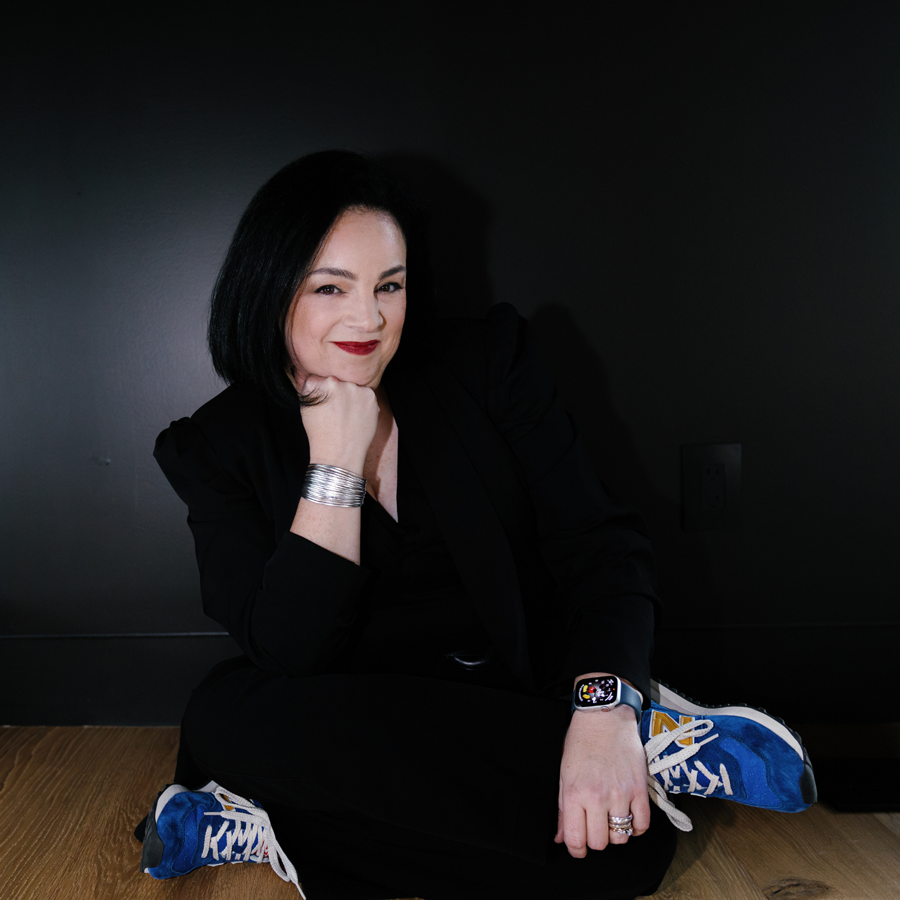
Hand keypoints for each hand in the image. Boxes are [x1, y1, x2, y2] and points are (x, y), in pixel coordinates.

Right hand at [298, 374, 379, 473]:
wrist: (339, 455)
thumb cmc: (321, 434)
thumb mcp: (307, 408)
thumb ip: (312, 389)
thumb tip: (317, 377)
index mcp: (315, 383)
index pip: (319, 376)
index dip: (322, 390)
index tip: (324, 402)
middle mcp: (334, 381)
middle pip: (337, 380)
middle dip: (337, 391)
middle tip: (337, 411)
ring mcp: (353, 387)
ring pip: (353, 386)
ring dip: (352, 396)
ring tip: (347, 416)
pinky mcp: (370, 395)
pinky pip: (366, 394)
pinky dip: (364, 403)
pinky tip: (357, 417)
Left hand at [555, 705, 650, 855]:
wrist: (605, 717)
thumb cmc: (581, 742)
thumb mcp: (564, 774)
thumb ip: (563, 809)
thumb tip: (561, 838)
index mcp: (574, 793)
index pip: (575, 840)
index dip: (576, 849)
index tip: (579, 846)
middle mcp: (596, 797)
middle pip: (599, 843)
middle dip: (596, 840)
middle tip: (595, 827)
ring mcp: (620, 793)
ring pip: (621, 837)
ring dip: (616, 833)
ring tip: (612, 818)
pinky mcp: (639, 789)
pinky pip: (642, 824)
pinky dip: (636, 827)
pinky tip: (629, 816)